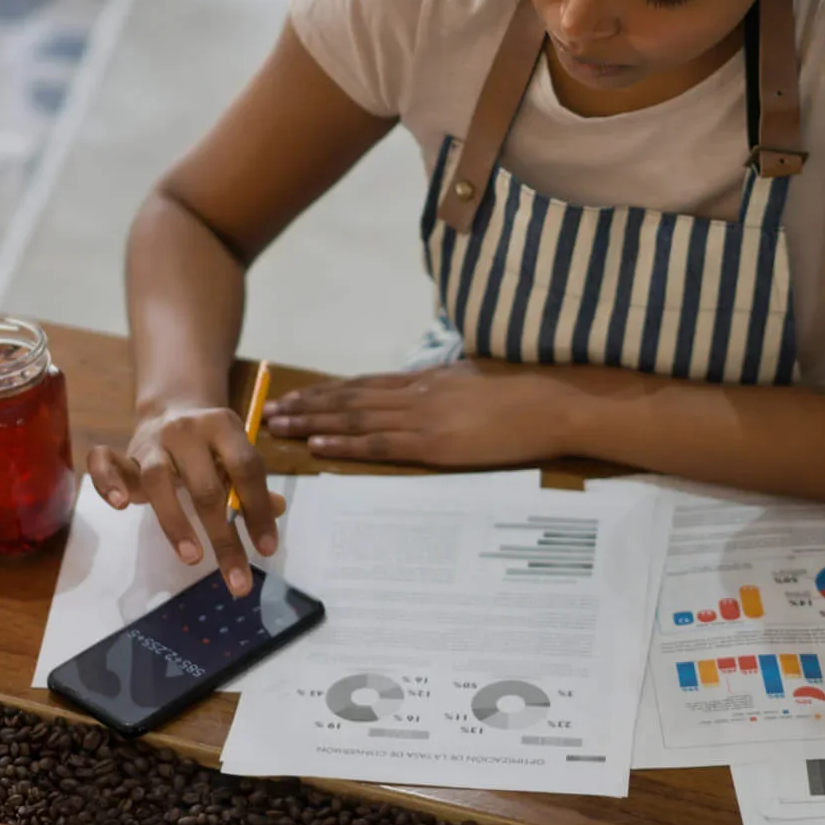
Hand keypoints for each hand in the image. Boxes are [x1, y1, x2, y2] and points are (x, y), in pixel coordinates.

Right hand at [87, 404, 283, 598]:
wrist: (172, 409)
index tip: (266, 551)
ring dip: (176, 523)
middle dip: (224, 537)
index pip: (246, 468)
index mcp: (223, 426)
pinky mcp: (125, 453)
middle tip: (238, 581)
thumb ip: (253, 483)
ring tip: (193, 559)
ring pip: (158, 480)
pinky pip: (106, 462)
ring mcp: (153, 441)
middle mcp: (187, 430)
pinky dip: (109, 482)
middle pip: (206, 486)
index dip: (258, 509)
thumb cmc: (210, 445)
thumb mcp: (235, 455)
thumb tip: (278, 509)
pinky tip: (121, 505)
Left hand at [264, 362, 576, 467]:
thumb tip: (432, 391)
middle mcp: (415, 394)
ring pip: (354, 417)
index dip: (327, 391)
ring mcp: (422, 417)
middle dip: (308, 404)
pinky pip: (378, 443)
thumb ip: (447, 387)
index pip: (364, 384)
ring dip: (313, 421)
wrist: (551, 403)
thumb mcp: (476, 381)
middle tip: (272, 410)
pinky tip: (318, 444)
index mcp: (426, 379)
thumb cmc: (524, 394)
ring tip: (280, 425)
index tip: (298, 394)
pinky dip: (344, 443)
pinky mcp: (433, 443)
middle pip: (349, 397)